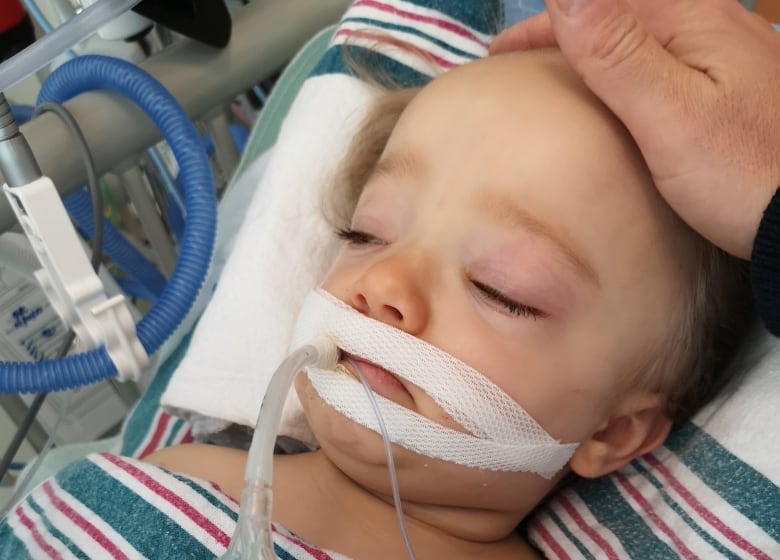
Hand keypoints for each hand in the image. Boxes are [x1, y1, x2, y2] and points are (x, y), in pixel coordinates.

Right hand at [491, 0, 779, 259]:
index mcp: (692, 22)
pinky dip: (624, 69)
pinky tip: (618, 95)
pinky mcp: (733, 88)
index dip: (545, 22)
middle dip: (566, 31)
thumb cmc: (740, 171)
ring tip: (559, 74)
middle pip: (622, 13)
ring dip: (594, 46)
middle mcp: (714, 25)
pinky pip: (663, 61)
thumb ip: (617, 50)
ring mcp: (728, 55)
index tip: (501, 54)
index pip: (603, 2)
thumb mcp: (669, 114)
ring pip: (643, 35)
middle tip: (520, 63)